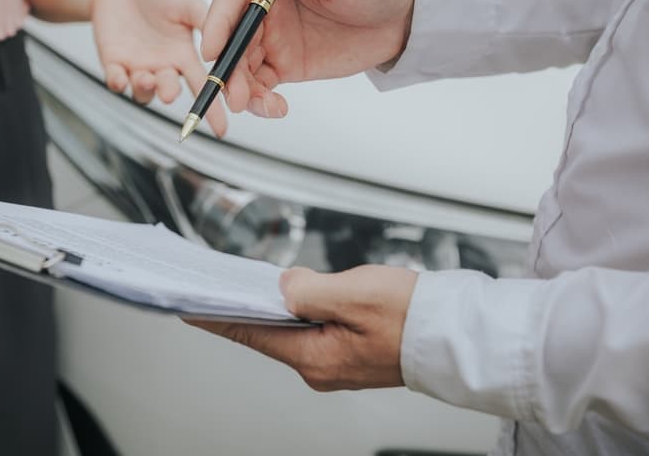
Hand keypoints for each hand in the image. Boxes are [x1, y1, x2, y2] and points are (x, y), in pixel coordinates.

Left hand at [91, 0, 227, 135]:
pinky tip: (120, 77)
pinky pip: (115, 81)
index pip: (202, 85)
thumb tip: (224, 43)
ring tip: (146, 77)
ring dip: (145, 89)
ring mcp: (138, 68)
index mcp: (185, 56)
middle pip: (170, 90)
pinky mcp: (114, 63)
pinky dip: (117, 82)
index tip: (221, 130)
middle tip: (169, 92)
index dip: (212, 108)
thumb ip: (207, 21)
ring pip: (143, 92)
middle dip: (170, 93)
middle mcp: (164, 67)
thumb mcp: (188, 3)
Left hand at [187, 265, 416, 390]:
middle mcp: (321, 367)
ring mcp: (336, 362)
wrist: (459, 335)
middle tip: (220, 281)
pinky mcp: (350, 352)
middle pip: (268, 331)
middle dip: (246, 305)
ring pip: (292, 329)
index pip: (250, 333)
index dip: (217, 316)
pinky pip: (313, 329)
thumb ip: (308, 290)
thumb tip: (281, 287)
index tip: (189, 306)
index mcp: (315, 357)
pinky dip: (301, 310)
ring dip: (277, 305)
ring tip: (256, 282)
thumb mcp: (354, 293)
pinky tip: (299, 292)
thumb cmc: (415, 317)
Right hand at [201, 0, 415, 117]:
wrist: (404, 15)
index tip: (210, 49)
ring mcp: (274, 39)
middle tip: (235, 94)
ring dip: (242, 89)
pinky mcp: (287, 65)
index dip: (217, 24)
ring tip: (259, 106)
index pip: (232, 0)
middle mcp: (265, 9)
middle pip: (232, 39)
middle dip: (229, 68)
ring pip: (243, 67)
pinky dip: (261, 101)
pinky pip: (262, 86)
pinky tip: (275, 109)